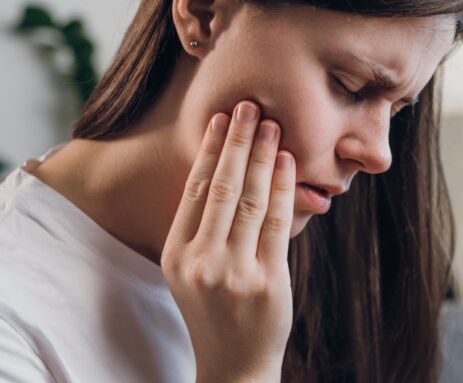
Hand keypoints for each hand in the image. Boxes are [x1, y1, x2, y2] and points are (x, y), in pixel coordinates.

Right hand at [160, 100, 294, 382]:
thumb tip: (226, 171)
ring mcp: (234, 272)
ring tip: (270, 125)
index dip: (208, 151)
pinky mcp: (268, 281)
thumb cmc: (216, 312)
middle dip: (236, 141)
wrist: (234, 365)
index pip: (193, 191)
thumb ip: (202, 230)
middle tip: (248, 105)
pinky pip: (276, 223)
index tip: (220, 120)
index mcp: (177, 255)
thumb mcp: (193, 273)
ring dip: (262, 156)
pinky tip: (286, 162)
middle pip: (220, 187)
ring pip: (249, 199)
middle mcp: (200, 262)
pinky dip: (282, 187)